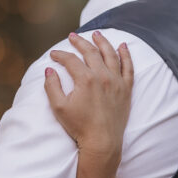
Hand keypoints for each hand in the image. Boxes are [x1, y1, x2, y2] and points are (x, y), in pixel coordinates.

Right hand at [44, 32, 133, 160]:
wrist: (102, 143)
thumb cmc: (79, 126)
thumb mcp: (59, 108)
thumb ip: (51, 86)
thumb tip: (49, 70)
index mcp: (86, 79)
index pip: (71, 60)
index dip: (60, 55)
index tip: (53, 55)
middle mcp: (103, 76)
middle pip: (91, 52)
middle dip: (80, 42)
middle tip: (72, 36)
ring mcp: (116, 82)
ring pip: (111, 55)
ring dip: (103, 42)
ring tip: (96, 34)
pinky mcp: (126, 89)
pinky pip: (128, 67)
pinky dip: (126, 55)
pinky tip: (123, 46)